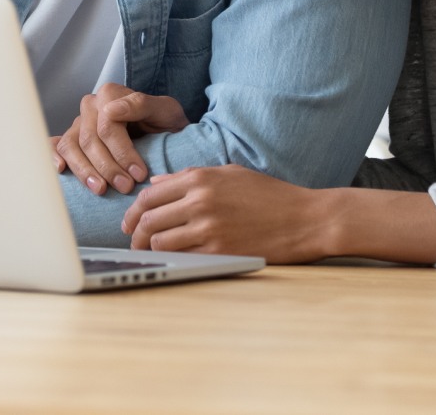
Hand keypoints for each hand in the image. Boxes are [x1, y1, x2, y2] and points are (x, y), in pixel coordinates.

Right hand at [51, 83, 187, 196]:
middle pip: (89, 140)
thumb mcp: (166, 110)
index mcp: (110, 94)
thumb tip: (111, 110)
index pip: (108, 126)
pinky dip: (53, 157)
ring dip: (84, 171)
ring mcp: (78, 123)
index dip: (122, 153)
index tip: (139, 174)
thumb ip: (141, 105)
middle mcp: (90, 106)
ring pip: (71, 146)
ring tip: (101, 189)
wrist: (163, 132)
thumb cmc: (165, 122)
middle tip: (126, 187)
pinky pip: (56, 146)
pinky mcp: (72, 138)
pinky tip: (61, 170)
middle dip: (107, 167)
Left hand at [121, 165, 336, 263]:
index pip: (150, 195)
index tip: (130, 222)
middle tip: (133, 242)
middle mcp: (199, 200)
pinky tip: (173, 261)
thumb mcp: (230, 174)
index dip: (133, 212)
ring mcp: (208, 226)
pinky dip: (172, 260)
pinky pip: (182, 257)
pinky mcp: (219, 250)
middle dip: (135, 234)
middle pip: (148, 219)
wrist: (306, 219)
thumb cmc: (270, 195)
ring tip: (150, 254)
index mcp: (200, 178)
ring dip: (150, 250)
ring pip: (159, 241)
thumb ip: (190, 177)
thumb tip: (156, 183)